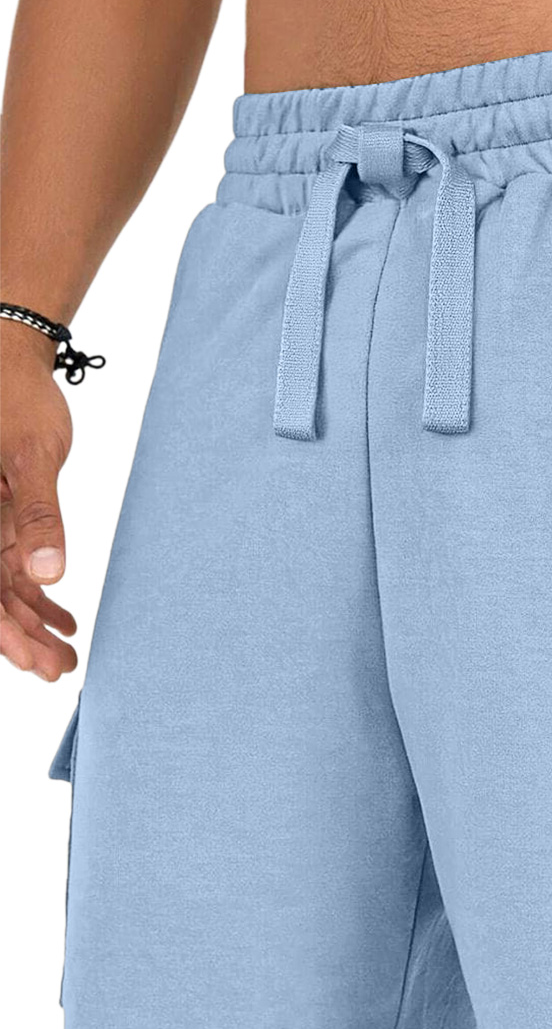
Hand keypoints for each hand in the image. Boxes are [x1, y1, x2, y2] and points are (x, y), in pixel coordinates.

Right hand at [0, 322, 76, 679]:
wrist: (6, 357)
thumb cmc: (13, 396)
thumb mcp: (31, 456)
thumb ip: (38, 517)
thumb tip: (48, 575)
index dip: (3, 632)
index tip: (32, 663)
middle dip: (20, 639)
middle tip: (59, 671)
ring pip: (1, 587)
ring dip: (32, 623)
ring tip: (67, 655)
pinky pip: (11, 567)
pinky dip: (37, 595)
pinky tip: (64, 621)